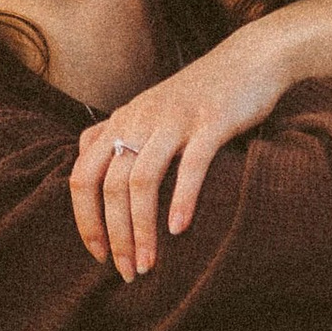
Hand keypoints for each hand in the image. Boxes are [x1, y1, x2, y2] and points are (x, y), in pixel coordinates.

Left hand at [72, 27, 284, 281]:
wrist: (249, 59)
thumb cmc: (199, 94)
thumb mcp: (149, 108)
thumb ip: (118, 131)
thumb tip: (86, 157)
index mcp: (122, 120)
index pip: (81, 175)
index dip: (84, 220)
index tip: (97, 255)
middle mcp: (140, 119)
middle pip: (109, 184)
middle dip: (113, 235)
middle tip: (126, 272)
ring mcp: (174, 119)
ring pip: (141, 180)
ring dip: (141, 229)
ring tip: (148, 264)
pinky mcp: (211, 121)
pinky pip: (190, 165)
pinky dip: (181, 200)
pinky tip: (179, 230)